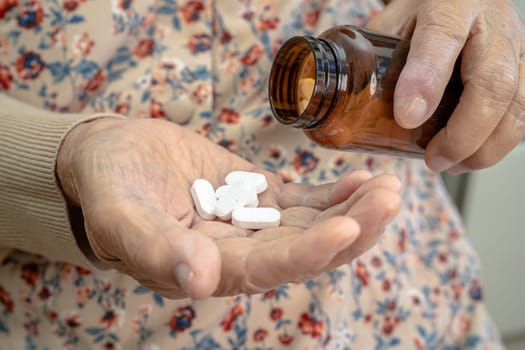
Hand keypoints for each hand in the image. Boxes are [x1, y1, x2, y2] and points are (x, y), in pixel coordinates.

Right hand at [57, 118, 401, 298]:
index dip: (307, 253)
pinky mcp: (259, 196)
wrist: (112, 157)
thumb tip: (200, 282)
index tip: (346, 228)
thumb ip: (155, 248)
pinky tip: (362, 179)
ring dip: (353, 209)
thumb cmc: (106, 187)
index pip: (266, 269)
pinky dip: (334, 193)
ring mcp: (253, 224)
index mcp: (206, 269)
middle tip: (388, 198)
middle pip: (304, 249)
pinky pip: (304, 200)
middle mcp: (238, 254)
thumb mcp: (118, 216)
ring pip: (313, 225)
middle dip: (350, 227)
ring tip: (388, 186)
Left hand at [368, 0, 524, 172]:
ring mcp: (517, 47)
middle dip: (462, 132)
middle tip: (433, 159)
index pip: (442, 37)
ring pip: (518, 103)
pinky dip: (499, 143)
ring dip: (484, 147)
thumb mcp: (394, 22)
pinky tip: (471, 156)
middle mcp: (492, 23)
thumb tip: (343, 103)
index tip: (406, 118)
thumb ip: (373, 54)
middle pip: (492, 82)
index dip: (425, 80)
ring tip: (450, 165)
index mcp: (450, 4)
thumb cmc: (426, 13)